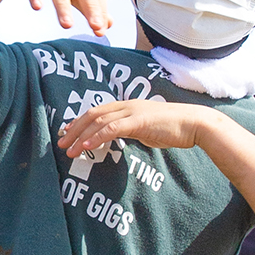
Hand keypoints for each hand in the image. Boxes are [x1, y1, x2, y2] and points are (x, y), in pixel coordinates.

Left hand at [57, 97, 211, 162]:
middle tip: (61, 142)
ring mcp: (132, 111)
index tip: (68, 132)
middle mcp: (126, 105)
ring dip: (80, 136)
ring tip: (68, 149)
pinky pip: (111, 129)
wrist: (194, 124)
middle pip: (92, 114)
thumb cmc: (173, 129)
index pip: (98, 111)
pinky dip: (95, 138)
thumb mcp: (147, 129)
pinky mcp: (138, 121)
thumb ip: (132, 130)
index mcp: (128, 106)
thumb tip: (120, 138)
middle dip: (74, 129)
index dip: (80, 121)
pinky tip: (85, 148)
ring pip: (98, 122)